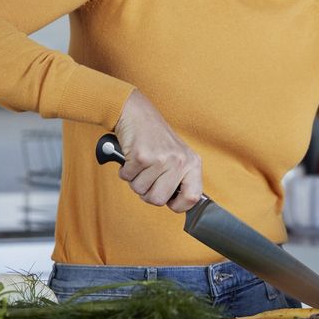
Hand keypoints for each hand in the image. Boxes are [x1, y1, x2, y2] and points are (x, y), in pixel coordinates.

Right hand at [113, 90, 202, 212]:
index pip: (193, 197)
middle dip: (147, 193)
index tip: (170, 201)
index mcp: (192, 163)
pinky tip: (131, 157)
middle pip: (159, 200)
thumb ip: (180, 178)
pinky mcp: (142, 156)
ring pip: (141, 190)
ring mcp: (161, 159)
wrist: (136, 113)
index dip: (179, 205)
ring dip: (135, 180)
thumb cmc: (155, 137)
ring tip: (140, 163)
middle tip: (147, 177)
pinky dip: (125, 171)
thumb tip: (179, 204)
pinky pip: (128, 178)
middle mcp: (179, 161)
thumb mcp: (177, 156)